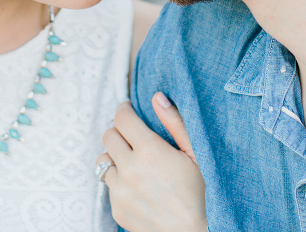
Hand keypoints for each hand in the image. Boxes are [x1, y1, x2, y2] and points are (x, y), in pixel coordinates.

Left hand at [96, 94, 207, 231]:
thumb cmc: (202, 194)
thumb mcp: (196, 155)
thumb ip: (175, 123)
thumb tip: (157, 97)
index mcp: (150, 151)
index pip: (122, 118)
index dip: (124, 109)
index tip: (128, 109)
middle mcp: (130, 169)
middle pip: (108, 136)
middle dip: (119, 131)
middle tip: (132, 135)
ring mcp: (121, 191)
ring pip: (103, 160)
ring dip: (115, 156)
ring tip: (133, 162)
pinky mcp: (116, 208)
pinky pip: (109, 185)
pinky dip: (119, 180)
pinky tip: (138, 185)